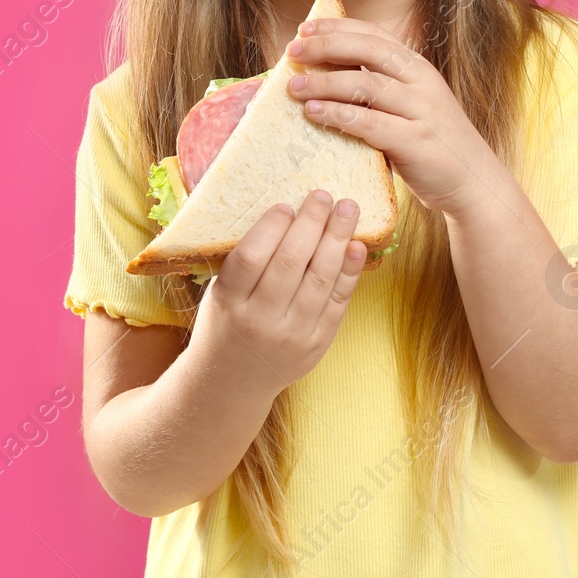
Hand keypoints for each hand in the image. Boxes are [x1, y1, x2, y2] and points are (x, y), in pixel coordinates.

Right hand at [189, 190, 366, 395]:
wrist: (232, 382)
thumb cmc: (226, 324)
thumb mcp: (220, 293)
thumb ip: (245, 260)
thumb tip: (286, 210)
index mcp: (229, 302)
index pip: (252, 257)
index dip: (272, 227)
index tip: (287, 204)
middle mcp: (260, 320)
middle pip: (290, 263)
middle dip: (311, 223)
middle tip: (323, 195)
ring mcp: (292, 335)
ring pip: (319, 279)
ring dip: (337, 239)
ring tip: (348, 209)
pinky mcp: (317, 345)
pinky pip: (337, 302)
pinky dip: (350, 271)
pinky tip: (357, 246)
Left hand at [286, 16, 494, 215]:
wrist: (474, 182)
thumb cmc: (432, 143)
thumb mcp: (411, 105)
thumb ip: (380, 89)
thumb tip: (327, 75)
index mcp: (418, 68)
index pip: (374, 34)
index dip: (338, 27)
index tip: (305, 28)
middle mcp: (421, 82)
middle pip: (368, 50)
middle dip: (326, 46)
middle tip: (292, 50)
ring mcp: (421, 110)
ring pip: (365, 84)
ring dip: (324, 82)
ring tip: (295, 86)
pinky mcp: (416, 141)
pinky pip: (370, 122)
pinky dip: (338, 115)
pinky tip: (314, 113)